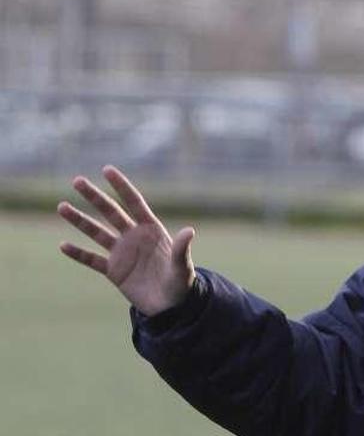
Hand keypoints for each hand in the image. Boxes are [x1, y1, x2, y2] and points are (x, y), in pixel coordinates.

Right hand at [57, 166, 195, 316]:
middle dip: (95, 197)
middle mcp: (134, 237)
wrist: (171, 306)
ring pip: (97, 232)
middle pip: (111, 212)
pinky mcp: (113, 271)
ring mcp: (122, 253)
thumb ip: (182, 248)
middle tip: (77, 180)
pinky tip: (63, 245)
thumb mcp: (182, 266)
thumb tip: (189, 230)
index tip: (107, 169)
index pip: (134, 203)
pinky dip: (78, 254)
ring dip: (80, 220)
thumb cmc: (181, 283)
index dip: (121, 186)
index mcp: (152, 230)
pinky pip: (92, 260)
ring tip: (62, 206)